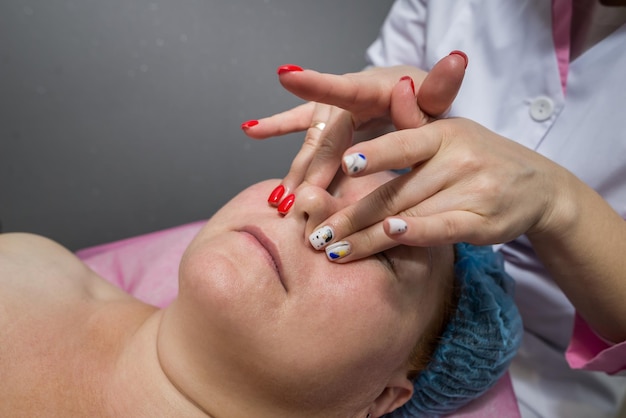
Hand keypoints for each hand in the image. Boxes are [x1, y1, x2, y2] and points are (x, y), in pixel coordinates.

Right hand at [241, 52, 466, 209]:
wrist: (413, 93)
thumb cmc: (425, 98)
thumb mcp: (437, 98)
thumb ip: (440, 89)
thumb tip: (456, 61)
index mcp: (372, 87)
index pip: (344, 89)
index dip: (316, 84)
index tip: (286, 75)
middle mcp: (345, 93)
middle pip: (324, 135)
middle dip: (312, 169)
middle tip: (300, 200)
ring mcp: (332, 106)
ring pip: (310, 142)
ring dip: (296, 170)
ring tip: (281, 201)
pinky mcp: (324, 116)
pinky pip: (297, 124)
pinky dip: (275, 127)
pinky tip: (251, 131)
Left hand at [309, 117, 569, 260]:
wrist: (538, 186)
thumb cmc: (478, 157)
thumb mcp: (449, 133)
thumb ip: (415, 120)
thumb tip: (396, 86)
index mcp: (444, 134)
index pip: (403, 143)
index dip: (375, 153)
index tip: (344, 163)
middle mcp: (459, 159)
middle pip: (395, 190)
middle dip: (351, 215)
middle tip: (315, 233)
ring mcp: (473, 191)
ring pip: (410, 213)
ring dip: (367, 236)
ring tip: (333, 250)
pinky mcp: (483, 221)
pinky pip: (443, 228)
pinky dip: (415, 233)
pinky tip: (388, 238)